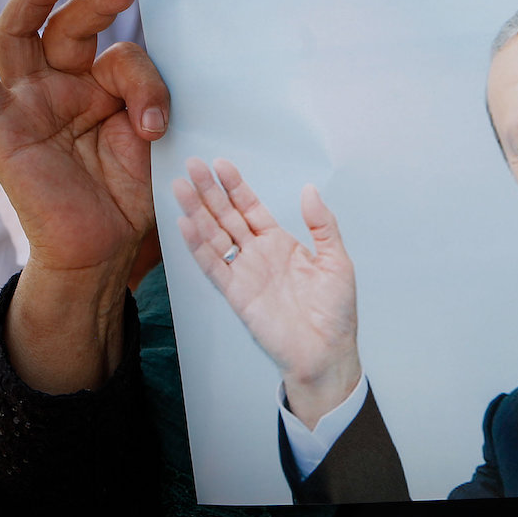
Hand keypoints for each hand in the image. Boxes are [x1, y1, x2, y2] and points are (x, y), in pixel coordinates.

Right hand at [0, 0, 167, 391]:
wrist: (102, 248)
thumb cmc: (129, 193)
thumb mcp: (152, 140)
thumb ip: (149, 105)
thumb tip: (147, 105)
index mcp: (103, 87)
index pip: (122, 56)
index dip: (146, 80)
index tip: (162, 117)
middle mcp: (64, 86)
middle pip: (70, 27)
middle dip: (97, 1)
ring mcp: (30, 102)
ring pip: (22, 35)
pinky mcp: (3, 126)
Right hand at [174, 157, 360, 426]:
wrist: (325, 352)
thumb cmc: (334, 311)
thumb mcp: (336, 260)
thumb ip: (322, 225)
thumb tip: (310, 190)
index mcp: (281, 244)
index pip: (252, 208)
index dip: (236, 187)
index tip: (221, 165)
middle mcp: (259, 255)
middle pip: (227, 216)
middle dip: (210, 191)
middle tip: (192, 165)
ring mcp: (245, 273)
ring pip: (215, 235)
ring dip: (197, 212)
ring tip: (180, 187)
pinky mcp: (236, 294)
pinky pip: (213, 265)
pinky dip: (198, 246)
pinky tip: (185, 224)